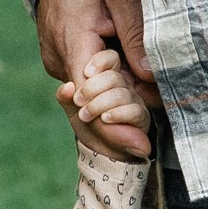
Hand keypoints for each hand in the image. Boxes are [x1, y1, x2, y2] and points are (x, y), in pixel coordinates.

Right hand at [37, 0, 157, 159]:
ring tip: (149, 108)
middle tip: (148, 141)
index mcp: (72, 39)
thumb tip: (150, 76)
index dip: (114, 122)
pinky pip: (85, 82)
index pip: (90, 94)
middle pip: (90, 101)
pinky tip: (133, 86)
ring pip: (89, 94)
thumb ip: (136, 35)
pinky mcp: (61, 58)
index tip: (140, 144)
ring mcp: (56, 60)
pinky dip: (109, 86)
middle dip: (122, 117)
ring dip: (118, 99)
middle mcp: (57, 57)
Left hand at [61, 40, 150, 157]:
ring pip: (121, 93)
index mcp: (107, 77)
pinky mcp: (141, 116)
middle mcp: (123, 85)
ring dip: (100, 104)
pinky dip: (116, 114)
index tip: (85, 73)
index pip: (110, 58)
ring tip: (86, 114)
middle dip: (92, 88)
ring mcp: (133, 100)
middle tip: (79, 101)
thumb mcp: (72, 109)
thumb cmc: (88, 125)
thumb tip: (67, 87)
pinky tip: (105, 119)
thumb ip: (66, 97)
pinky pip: (133, 110)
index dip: (98, 62)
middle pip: (113, 76)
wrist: (99, 150)